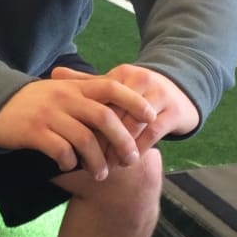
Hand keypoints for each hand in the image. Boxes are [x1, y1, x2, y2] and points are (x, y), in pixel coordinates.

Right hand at [0, 72, 158, 180]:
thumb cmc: (35, 102)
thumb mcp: (62, 92)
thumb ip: (88, 96)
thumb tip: (123, 109)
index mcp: (75, 87)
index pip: (112, 87)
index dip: (135, 101)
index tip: (151, 118)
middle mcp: (65, 97)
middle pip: (104, 117)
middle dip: (122, 141)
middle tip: (130, 160)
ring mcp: (49, 114)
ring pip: (84, 138)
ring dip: (97, 160)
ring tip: (101, 174)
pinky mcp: (33, 131)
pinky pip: (60, 150)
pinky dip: (70, 162)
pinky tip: (70, 168)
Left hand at [52, 64, 199, 161]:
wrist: (182, 94)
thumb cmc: (139, 94)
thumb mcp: (116, 86)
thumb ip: (87, 83)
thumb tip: (54, 72)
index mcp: (122, 74)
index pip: (100, 99)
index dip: (85, 121)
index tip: (72, 141)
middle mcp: (141, 80)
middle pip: (115, 112)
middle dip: (101, 137)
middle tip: (87, 158)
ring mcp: (160, 95)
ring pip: (133, 123)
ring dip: (119, 146)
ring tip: (106, 164)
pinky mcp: (174, 111)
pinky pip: (153, 132)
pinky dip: (139, 148)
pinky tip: (128, 162)